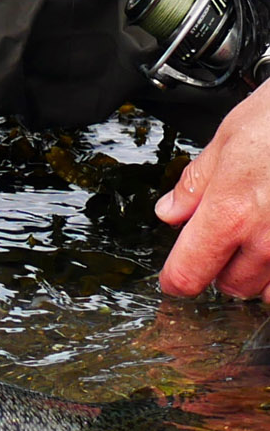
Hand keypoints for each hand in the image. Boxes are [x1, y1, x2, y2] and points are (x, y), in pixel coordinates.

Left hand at [156, 80, 269, 298]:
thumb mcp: (227, 140)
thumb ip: (196, 183)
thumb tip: (170, 212)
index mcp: (230, 211)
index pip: (188, 273)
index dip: (175, 278)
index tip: (173, 276)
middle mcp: (266, 240)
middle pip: (228, 285)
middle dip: (218, 266)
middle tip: (222, 237)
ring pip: (265, 290)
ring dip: (256, 273)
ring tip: (257, 238)